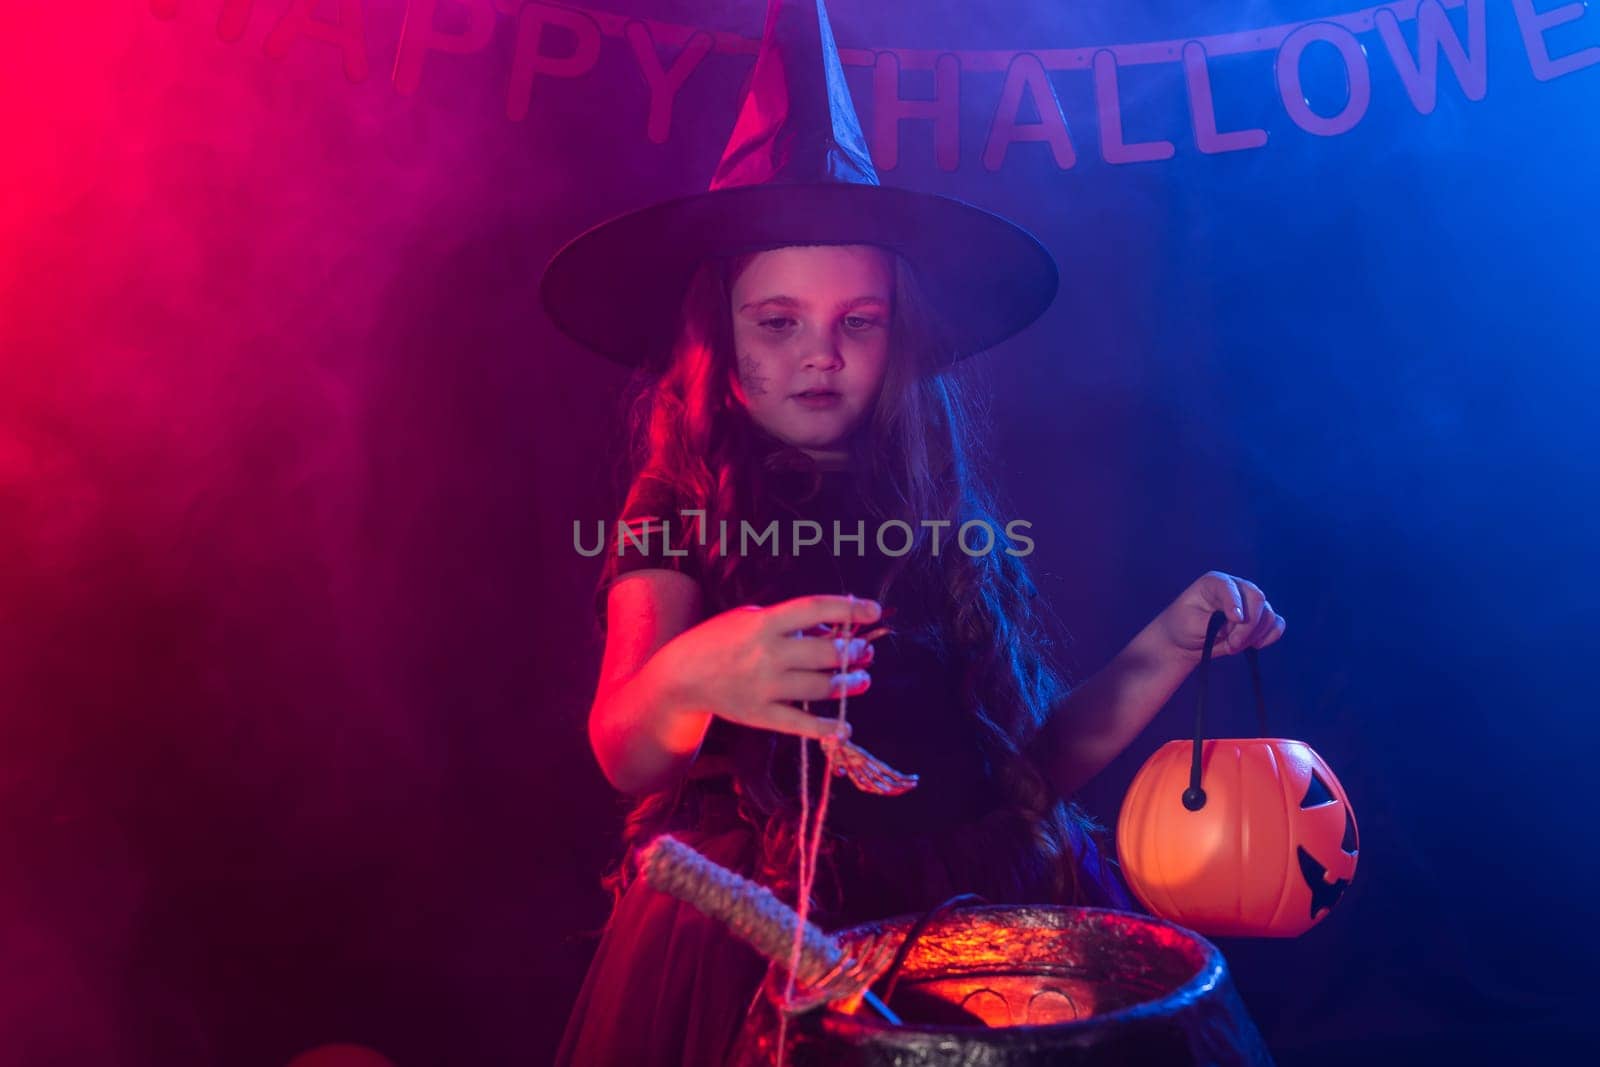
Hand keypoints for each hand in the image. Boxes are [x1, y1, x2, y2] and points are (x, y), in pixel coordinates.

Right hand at [654, 594, 880, 740]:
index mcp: (764, 622)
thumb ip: (791, 623)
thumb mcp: (750, 618)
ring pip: (821, 687)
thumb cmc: (722, 640)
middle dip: (854, 651)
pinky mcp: (760, 714)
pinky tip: (844, 728)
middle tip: (865, 651)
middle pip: (826, 652)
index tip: (873, 610)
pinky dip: (826, 728)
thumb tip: (834, 631)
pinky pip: (800, 723)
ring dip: (849, 684)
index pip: (815, 608)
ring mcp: (763, 686)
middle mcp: (766, 653)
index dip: (848, 608)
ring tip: (861, 680)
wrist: (681, 676)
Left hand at [1151, 571, 1285, 663]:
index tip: (1234, 620)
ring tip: (1232, 646)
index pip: (1229, 586)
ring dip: (1254, 636)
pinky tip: (1254, 646)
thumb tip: (1238, 623)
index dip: (1235, 602)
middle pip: (1256, 599)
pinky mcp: (1260, 618)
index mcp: (1215, 582)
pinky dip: (1270, 636)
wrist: (1188, 640)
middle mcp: (1237, 587)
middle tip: (1232, 644)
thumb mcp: (1189, 624)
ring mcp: (1250, 602)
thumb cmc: (1184, 626)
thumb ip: (1213, 623)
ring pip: (1268, 615)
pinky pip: (1277, 624)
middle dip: (1247, 627)